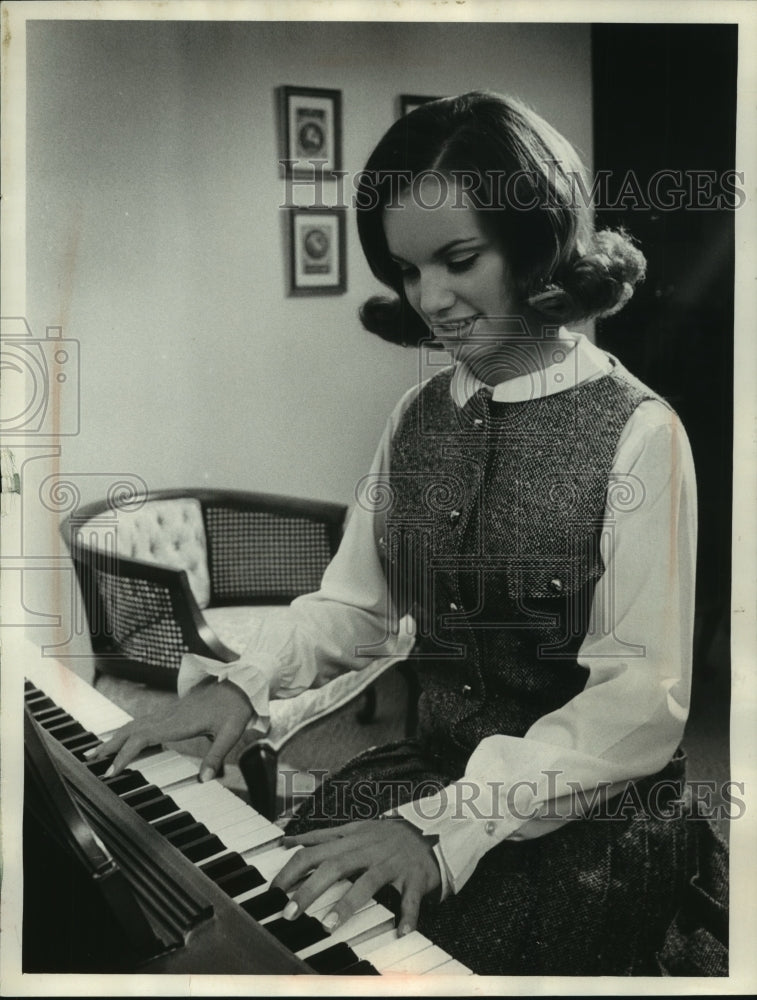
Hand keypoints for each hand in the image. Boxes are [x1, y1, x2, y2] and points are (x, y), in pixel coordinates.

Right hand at [90, 677, 253, 780]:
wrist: (241, 684)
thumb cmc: (235, 708)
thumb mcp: (230, 733)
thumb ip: (216, 756)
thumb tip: (205, 780)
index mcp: (178, 722)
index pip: (142, 739)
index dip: (124, 755)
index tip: (110, 771)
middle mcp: (169, 716)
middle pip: (131, 730)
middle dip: (109, 745)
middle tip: (88, 761)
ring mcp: (169, 712)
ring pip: (135, 725)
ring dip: (115, 737)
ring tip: (98, 751)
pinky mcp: (173, 711)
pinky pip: (144, 722)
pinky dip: (128, 731)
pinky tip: (124, 739)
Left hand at [272, 818, 440, 935]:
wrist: (432, 829)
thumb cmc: (386, 835)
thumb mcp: (353, 829)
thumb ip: (321, 836)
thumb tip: (288, 841)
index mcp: (352, 838)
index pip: (315, 850)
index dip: (292, 870)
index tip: (274, 891)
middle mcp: (369, 849)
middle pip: (335, 866)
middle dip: (309, 889)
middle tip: (290, 913)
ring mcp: (392, 863)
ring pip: (368, 882)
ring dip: (347, 904)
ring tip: (328, 926)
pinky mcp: (415, 877)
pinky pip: (411, 897)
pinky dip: (407, 914)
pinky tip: (400, 931)